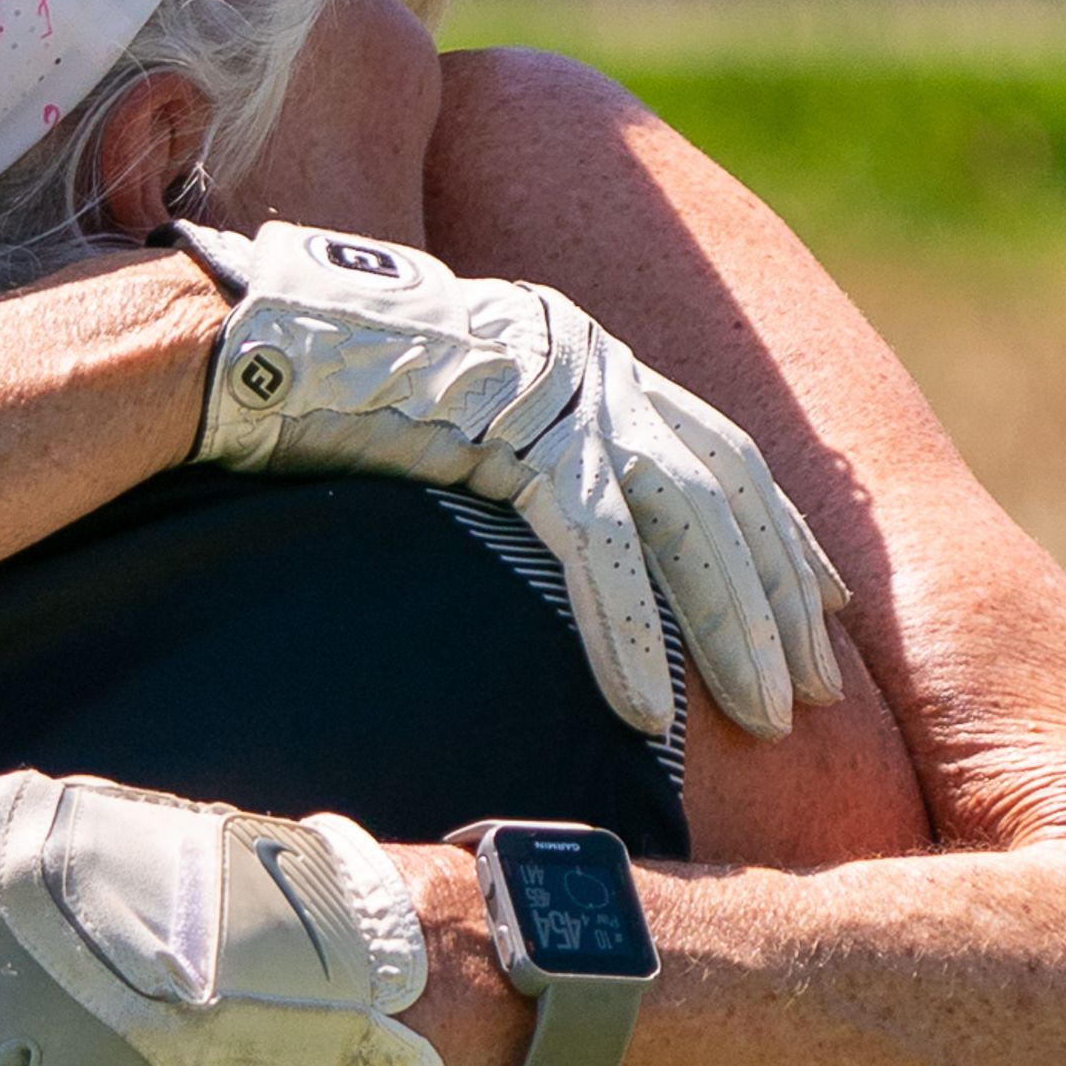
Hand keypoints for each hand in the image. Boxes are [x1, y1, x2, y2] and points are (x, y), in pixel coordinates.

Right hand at [180, 219, 847, 740]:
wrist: (238, 348)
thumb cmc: (313, 394)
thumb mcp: (445, 421)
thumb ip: (511, 462)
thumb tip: (534, 533)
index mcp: (580, 354)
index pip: (714, 449)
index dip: (776, 531)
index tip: (826, 608)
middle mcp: (588, 358)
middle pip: (723, 487)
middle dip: (780, 596)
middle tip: (818, 693)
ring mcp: (555, 385)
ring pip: (684, 518)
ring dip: (734, 625)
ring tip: (771, 717)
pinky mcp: (510, 424)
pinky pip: (593, 544)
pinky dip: (625, 632)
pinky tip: (647, 709)